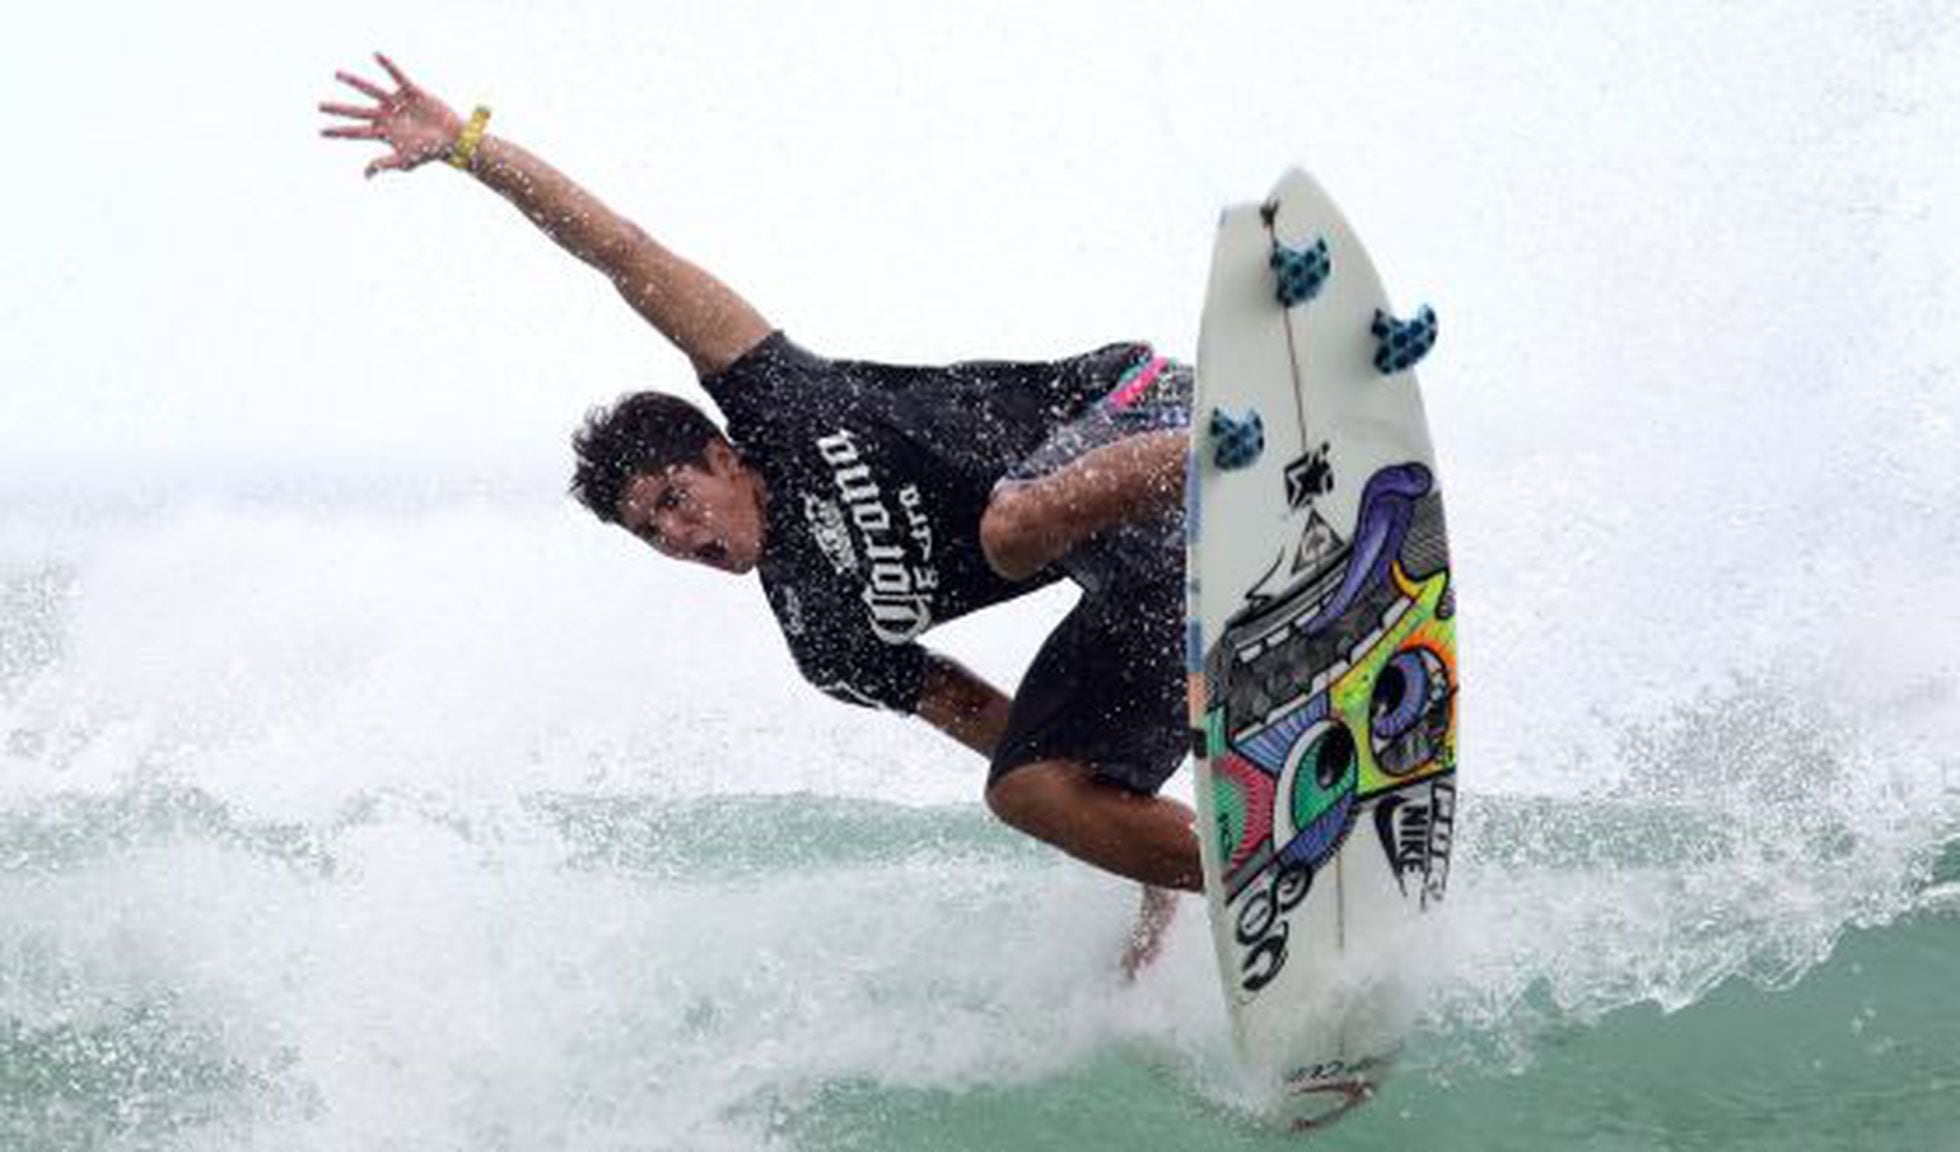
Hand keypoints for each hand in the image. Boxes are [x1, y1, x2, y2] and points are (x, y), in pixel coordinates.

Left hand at [319, 53, 465, 177]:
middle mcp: (387, 116)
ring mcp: (397, 103)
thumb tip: (365, 174)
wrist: (452, 139)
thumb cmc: (430, 152)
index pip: (356, 132)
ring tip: (336, 74)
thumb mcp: (405, 161)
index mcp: (384, 133)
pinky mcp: (411, 92)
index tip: (321, 132)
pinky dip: (388, 66)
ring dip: (353, 82)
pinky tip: (376, 54)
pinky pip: (397, 76)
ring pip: (370, 91)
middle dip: (338, 109)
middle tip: (319, 106)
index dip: (338, 132)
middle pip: (357, 111)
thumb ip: (383, 164)